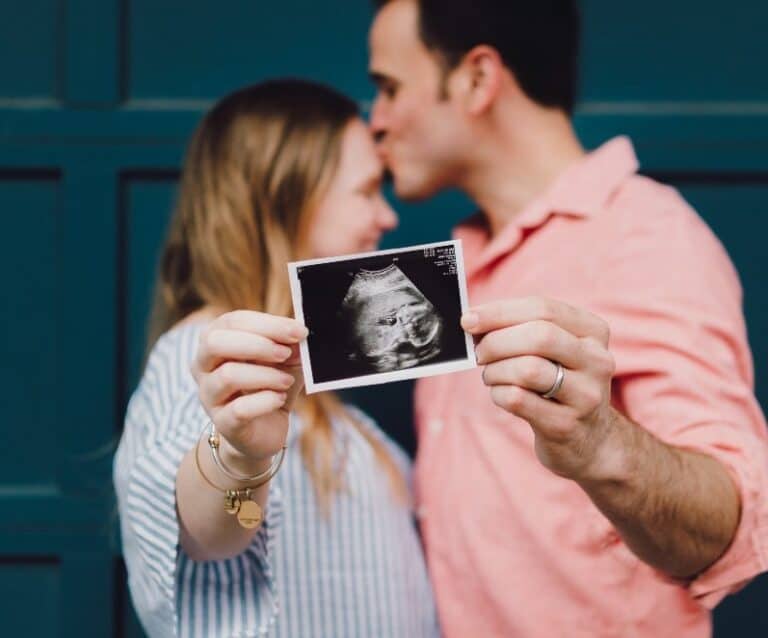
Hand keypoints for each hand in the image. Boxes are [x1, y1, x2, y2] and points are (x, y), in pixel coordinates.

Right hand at [191, 310, 307, 467]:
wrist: (264, 430)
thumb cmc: (270, 385)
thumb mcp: (285, 360)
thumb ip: (290, 344)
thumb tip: (300, 333)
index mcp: (215, 341)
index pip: (232, 322)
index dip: (267, 324)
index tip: (298, 331)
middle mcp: (203, 366)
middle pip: (215, 342)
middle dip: (257, 344)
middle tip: (286, 353)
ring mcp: (209, 396)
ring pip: (228, 375)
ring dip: (266, 375)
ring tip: (287, 381)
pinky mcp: (222, 423)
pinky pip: (239, 409)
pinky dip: (265, 401)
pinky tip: (279, 398)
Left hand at [462, 297, 617, 480]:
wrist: (589, 439)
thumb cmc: (558, 383)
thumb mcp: (554, 351)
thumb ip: (521, 328)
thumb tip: (473, 320)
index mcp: (593, 331)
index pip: (543, 309)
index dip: (499, 312)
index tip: (468, 319)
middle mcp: (597, 360)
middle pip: (539, 336)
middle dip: (497, 342)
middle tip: (479, 353)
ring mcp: (586, 395)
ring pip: (528, 369)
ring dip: (496, 370)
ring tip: (491, 375)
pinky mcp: (566, 425)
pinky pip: (518, 399)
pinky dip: (498, 393)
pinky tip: (500, 394)